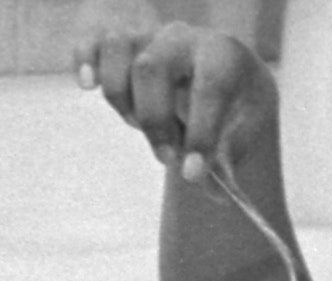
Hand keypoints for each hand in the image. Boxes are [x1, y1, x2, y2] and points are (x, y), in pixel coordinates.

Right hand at [73, 16, 277, 188]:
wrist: (230, 72)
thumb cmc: (237, 103)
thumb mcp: (247, 130)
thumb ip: (228, 162)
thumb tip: (214, 193)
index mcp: (223, 56)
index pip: (209, 90)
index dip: (199, 134)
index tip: (192, 174)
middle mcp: (184, 39)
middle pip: (151, 68)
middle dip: (154, 121)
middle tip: (166, 158)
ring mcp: (150, 36)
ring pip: (118, 50)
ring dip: (121, 97)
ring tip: (139, 125)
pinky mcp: (123, 43)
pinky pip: (92, 42)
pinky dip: (84, 61)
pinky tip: (88, 85)